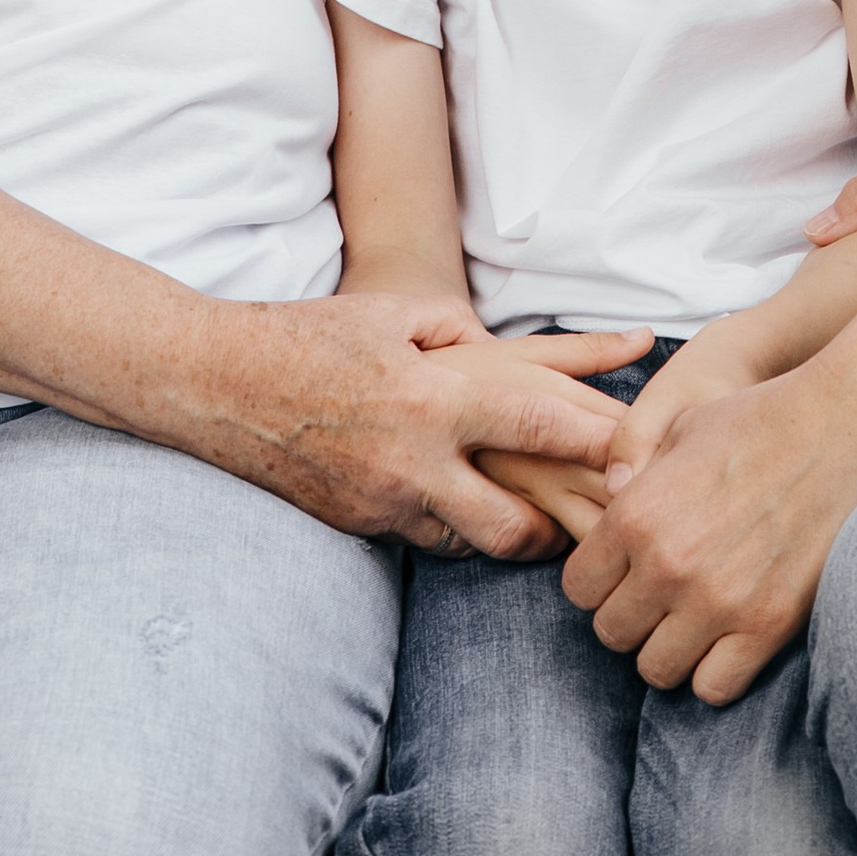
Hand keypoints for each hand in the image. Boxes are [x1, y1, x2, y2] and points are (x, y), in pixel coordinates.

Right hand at [197, 296, 641, 557]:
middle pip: (515, 527)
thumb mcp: (395, 311)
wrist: (218, 384)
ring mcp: (383, 504)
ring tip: (546, 523)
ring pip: (473, 544)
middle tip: (595, 518)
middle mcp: (413, 461)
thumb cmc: (312, 334)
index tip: (638, 450)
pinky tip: (470, 505)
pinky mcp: (360, 526)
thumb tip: (509, 355)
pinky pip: (427, 540)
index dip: (596, 439)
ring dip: (508, 533)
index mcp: (431, 395)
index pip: (539, 423)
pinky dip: (454, 526)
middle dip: (559, 531)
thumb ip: (463, 334)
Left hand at [562, 360, 856, 703]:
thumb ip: (635, 470)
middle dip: (631, 616)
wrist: (843, 426)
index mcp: (636, 513)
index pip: (578, 589)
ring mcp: (717, 602)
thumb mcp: (681, 423)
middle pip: (612, 633)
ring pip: (656, 670)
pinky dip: (714, 671)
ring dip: (669, 647)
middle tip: (660, 596)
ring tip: (693, 619)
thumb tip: (604, 499)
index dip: (599, 581)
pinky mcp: (766, 627)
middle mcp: (667, 565)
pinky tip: (727, 638)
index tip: (623, 572)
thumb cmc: (759, 417)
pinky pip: (713, 688)